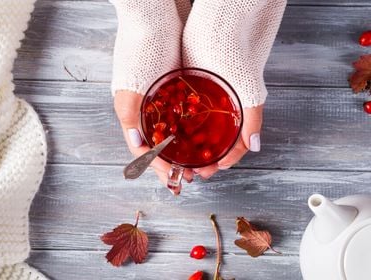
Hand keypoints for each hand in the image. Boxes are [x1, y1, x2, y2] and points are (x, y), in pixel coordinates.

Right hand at [111, 0, 192, 186]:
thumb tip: (137, 144)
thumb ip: (131, 115)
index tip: (175, 180)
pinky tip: (205, 134)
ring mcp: (161, 97)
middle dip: (175, 162)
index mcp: (133, 111)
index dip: (159, 167)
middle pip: (160, 144)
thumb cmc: (142, 47)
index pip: (144, 149)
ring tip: (201, 160)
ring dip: (185, 148)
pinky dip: (192, 127)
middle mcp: (147, 107)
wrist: (157, 14)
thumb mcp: (132, 83)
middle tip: (193, 175)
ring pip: (173, 131)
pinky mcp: (175, 86)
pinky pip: (183, 113)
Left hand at [183, 0, 285, 177]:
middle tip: (191, 171)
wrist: (217, 28)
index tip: (210, 171)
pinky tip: (171, 135)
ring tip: (179, 159)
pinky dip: (180, 128)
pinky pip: (185, 114)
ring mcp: (207, 100)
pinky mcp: (192, 89)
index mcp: (239, 112)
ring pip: (199, 131)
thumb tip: (254, 147)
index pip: (233, 146)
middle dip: (203, 159)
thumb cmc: (235, 59)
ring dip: (190, 148)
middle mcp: (222, 109)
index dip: (223, 161)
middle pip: (213, 142)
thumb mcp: (249, 92)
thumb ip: (253, 118)